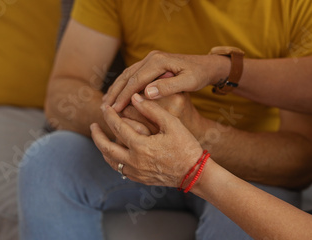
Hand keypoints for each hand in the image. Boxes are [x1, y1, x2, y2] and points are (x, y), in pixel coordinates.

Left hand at [91, 94, 203, 186]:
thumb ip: (152, 110)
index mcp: (141, 147)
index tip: (105, 107)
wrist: (195, 173)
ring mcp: (137, 173)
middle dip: (97, 136)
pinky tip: (115, 154)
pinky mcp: (141, 179)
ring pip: (111, 162)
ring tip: (101, 139)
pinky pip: (121, 170)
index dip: (109, 116)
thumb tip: (135, 98)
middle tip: (93, 126)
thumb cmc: (187, 146)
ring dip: (103, 149)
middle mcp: (135, 162)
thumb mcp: (172, 124)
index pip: (117, 128)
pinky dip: (114, 160)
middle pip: (106, 148)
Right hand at [103, 51, 228, 111]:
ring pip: (127, 74)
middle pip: (127, 76)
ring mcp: (151, 59)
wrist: (207, 65)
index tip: (115, 110)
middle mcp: (152, 57)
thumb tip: (146, 93)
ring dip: (116, 89)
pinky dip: (124, 85)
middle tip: (104, 109)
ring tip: (106, 103)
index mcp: (158, 61)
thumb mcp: (188, 82)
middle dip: (115, 93)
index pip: (136, 81)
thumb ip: (168, 87)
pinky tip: (118, 95)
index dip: (124, 96)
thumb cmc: (200, 75)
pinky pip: (133, 74)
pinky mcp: (152, 63)